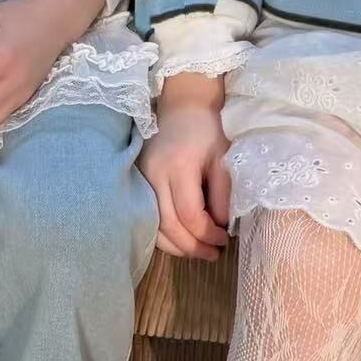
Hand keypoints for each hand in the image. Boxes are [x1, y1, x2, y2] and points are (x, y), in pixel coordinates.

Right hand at [140, 72, 230, 260]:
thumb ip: (222, 194)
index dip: (208, 234)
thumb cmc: (206, 130)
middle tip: (213, 254)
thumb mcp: (223, 158)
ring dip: (177, 246)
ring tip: (199, 252)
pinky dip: (164, 235)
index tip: (225, 239)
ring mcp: (141, 180)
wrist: (181, 106)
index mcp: (178, 166)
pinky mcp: (136, 183)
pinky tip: (180, 239)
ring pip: (155, 227)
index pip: (190, 214)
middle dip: (193, 247)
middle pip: (169, 226)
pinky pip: (148, 218)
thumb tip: (221, 228)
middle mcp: (154, 175)